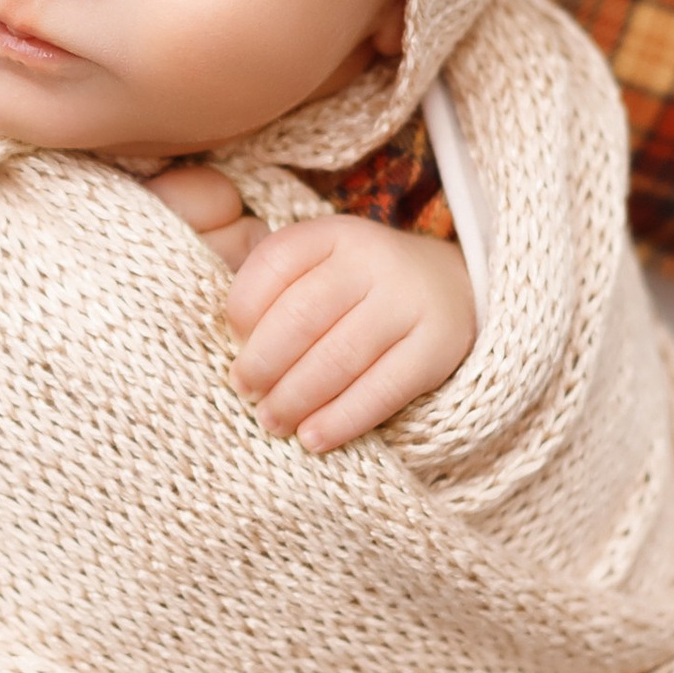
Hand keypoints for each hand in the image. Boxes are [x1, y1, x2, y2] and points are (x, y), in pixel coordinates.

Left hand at [147, 173, 475, 452]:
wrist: (454, 290)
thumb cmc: (360, 289)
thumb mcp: (321, 267)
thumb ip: (274, 290)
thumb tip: (220, 339)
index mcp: (335, 234)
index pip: (275, 263)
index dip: (243, 307)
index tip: (231, 341)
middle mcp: (374, 259)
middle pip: (302, 315)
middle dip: (263, 362)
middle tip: (245, 391)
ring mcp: (409, 302)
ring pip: (339, 356)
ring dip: (296, 397)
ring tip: (272, 421)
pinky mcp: (437, 346)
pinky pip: (383, 389)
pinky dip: (343, 419)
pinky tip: (314, 438)